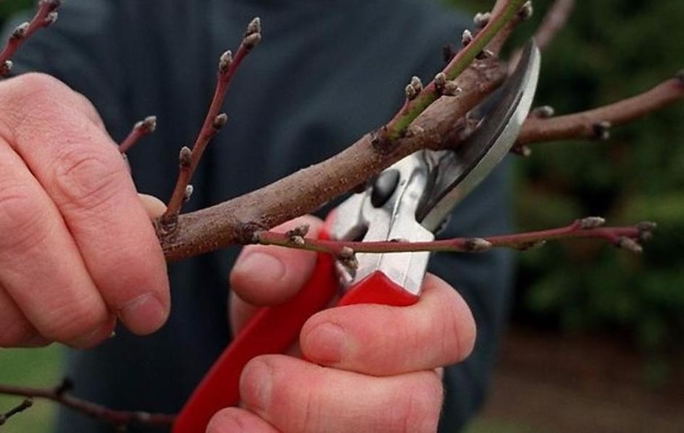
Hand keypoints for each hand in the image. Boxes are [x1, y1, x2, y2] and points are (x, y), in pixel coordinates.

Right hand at [0, 74, 169, 347]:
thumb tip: (142, 286)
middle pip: (14, 225)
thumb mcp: (100, 169)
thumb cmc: (55, 165)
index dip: (122, 256)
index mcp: (40, 110)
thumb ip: (126, 217)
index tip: (149, 312)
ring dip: (16, 318)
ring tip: (55, 327)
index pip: (87, 181)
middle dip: (68, 300)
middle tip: (98, 331)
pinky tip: (6, 311)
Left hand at [211, 216, 476, 431]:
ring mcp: (387, 426)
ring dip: (294, 428)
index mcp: (418, 318)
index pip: (448, 329)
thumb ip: (283, 256)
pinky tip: (235, 425)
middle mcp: (416, 381)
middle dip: (322, 398)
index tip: (315, 334)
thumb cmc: (298, 305)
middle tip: (260, 375)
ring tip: (240, 405)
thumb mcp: (289, 267)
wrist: (271, 356)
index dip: (389, 337)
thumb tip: (263, 274)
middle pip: (412, 407)